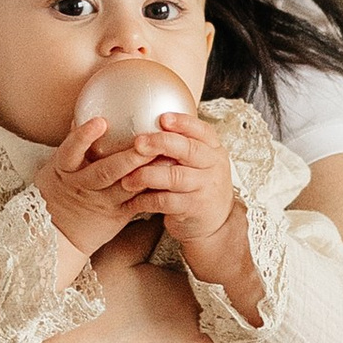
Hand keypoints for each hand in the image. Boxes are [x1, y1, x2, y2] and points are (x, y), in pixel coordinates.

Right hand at [36, 112, 161, 260]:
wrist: (59, 231)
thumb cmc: (62, 188)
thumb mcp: (58, 166)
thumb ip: (73, 142)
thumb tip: (84, 110)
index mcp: (65, 170)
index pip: (71, 151)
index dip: (84, 137)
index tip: (100, 121)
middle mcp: (83, 186)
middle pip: (105, 172)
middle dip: (128, 158)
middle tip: (147, 142)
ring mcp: (101, 202)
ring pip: (127, 187)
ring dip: (148, 172)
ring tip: (167, 156)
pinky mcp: (117, 215)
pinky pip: (138, 202)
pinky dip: (153, 190)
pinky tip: (168, 177)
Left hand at [120, 110, 236, 254]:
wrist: (215, 224)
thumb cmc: (199, 187)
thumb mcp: (200, 164)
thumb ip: (182, 147)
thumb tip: (147, 126)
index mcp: (214, 150)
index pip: (202, 130)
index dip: (183, 123)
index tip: (162, 118)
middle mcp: (213, 166)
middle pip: (188, 149)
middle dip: (160, 143)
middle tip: (137, 143)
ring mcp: (205, 188)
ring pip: (174, 176)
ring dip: (146, 175)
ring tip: (127, 178)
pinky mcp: (194, 208)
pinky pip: (165, 200)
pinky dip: (146, 199)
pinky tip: (133, 199)